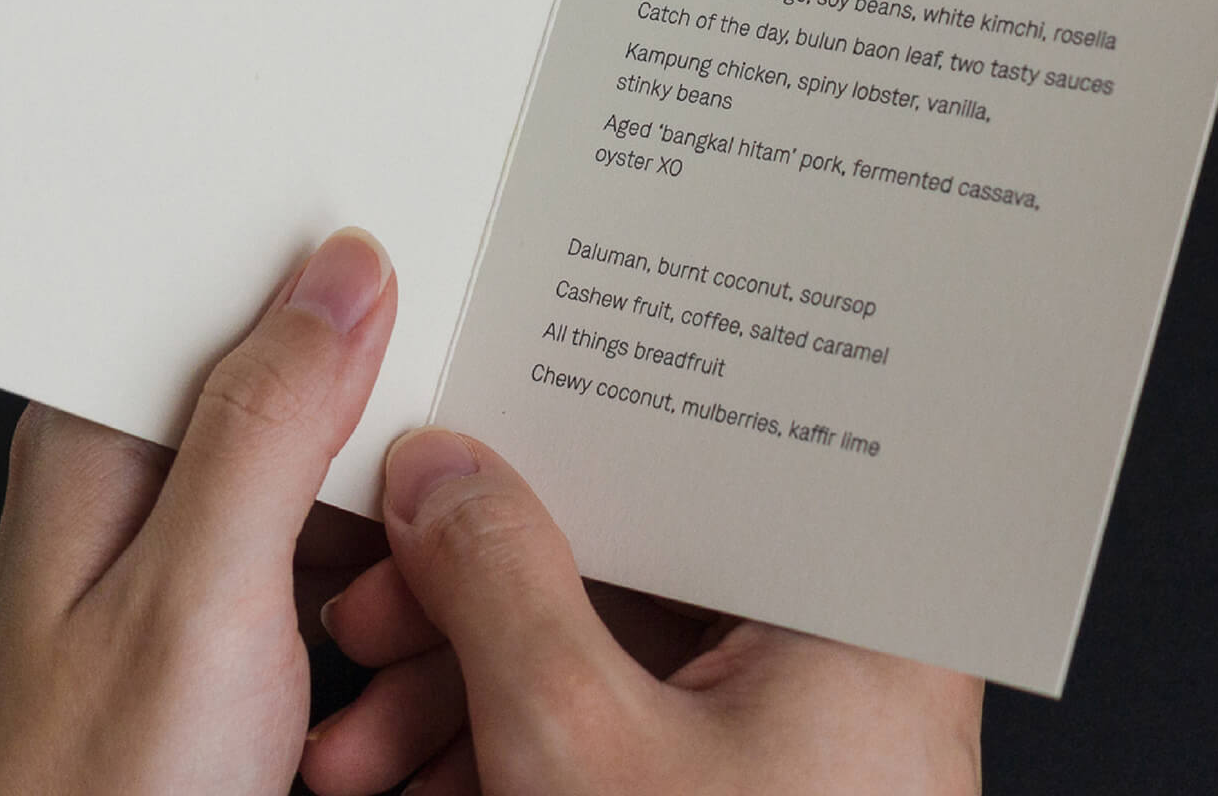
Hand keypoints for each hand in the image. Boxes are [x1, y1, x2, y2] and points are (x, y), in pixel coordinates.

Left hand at [0, 227, 397, 792]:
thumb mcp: (197, 592)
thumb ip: (270, 421)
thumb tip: (344, 276)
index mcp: (103, 434)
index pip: (234, 290)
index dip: (340, 289)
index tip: (432, 307)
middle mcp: (143, 482)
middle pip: (310, 395)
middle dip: (387, 457)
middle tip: (411, 533)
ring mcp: (194, 560)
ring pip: (345, 494)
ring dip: (396, 560)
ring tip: (382, 644)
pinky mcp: (237, 629)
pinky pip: (347, 575)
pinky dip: (389, 622)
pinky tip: (389, 682)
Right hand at [303, 430, 981, 792]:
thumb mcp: (576, 741)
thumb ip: (499, 581)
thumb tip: (444, 474)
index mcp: (857, 607)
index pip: (688, 461)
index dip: (545, 454)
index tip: (440, 468)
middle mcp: (849, 657)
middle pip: (632, 566)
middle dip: (470, 610)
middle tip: (369, 618)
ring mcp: (803, 736)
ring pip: (613, 659)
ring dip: (466, 696)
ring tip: (360, 745)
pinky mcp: (752, 794)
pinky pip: (628, 734)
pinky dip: (520, 756)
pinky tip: (417, 787)